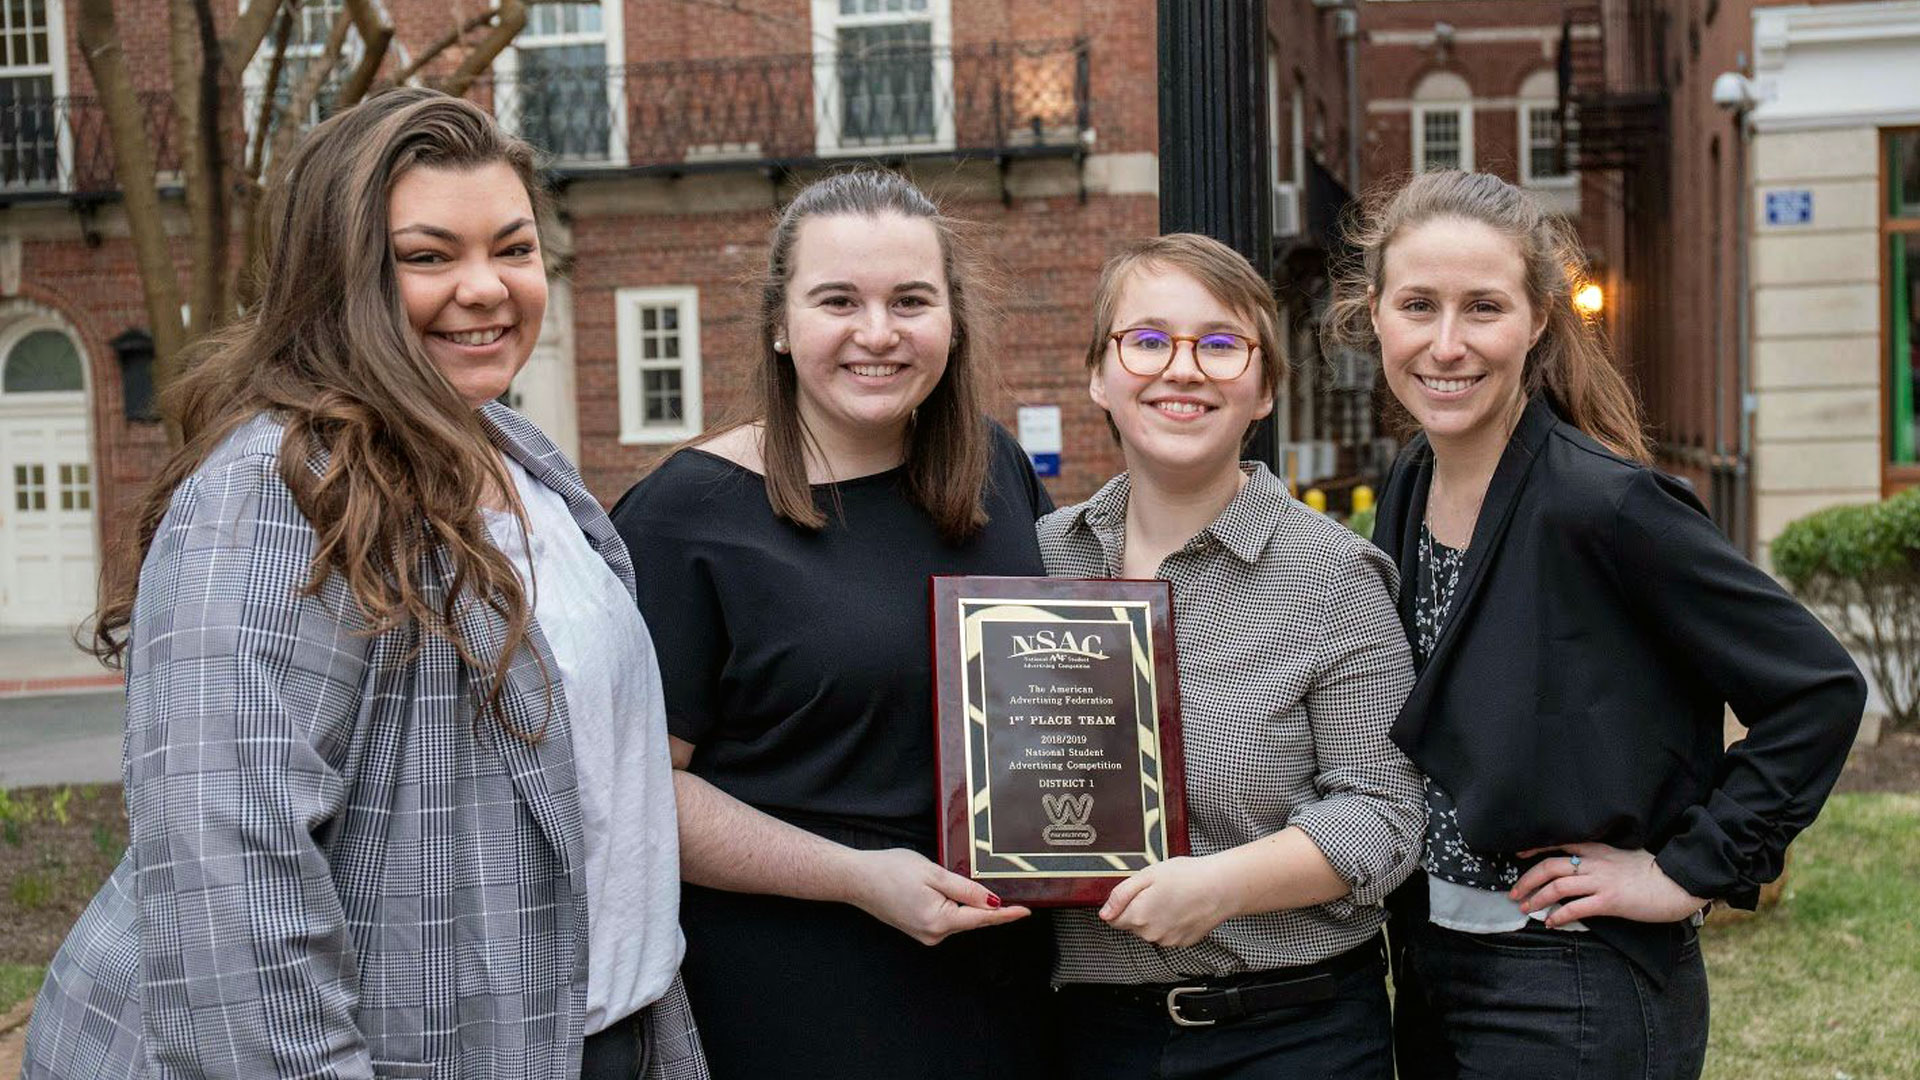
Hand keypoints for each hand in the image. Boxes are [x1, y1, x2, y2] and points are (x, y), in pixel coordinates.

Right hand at [846, 848, 1030, 945]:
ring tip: (944, 879)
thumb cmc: (890, 871)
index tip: (1026, 912)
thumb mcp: (933, 873)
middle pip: (970, 918)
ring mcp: (925, 934)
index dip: (1006, 914)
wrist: (857, 879)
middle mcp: (933, 934)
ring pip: (957, 917)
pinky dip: (952, 905)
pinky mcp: (918, 929)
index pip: (982, 918)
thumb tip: (993, 902)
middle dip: (983, 903)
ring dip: (964, 902)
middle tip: (982, 881)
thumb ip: (965, 889)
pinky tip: (942, 890)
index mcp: (939, 920)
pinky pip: (945, 918)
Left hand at [1100, 856, 1235, 947]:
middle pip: (1132, 924)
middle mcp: (1150, 934)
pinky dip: (1171, 922)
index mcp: (1138, 916)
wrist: (1221, 887)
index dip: (1122, 903)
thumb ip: (1121, 895)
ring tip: (1172, 897)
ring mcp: (1167, 941)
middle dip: (1139, 908)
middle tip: (1157, 890)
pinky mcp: (1182, 943)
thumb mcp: (1147, 875)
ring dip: (1155, 916)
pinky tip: (1182, 907)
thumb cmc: (1188, 877)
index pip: (1113, 919)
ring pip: (1150, 930)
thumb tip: (1105, 913)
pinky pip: (1167, 933)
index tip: (1135, 893)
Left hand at [1511, 842, 1707, 927]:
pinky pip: (1577, 908)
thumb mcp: (1622, 856)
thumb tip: (1582, 867)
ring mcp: (1601, 881)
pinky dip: (1559, 916)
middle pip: (1550, 867)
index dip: (1535, 850)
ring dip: (1537, 898)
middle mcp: (1595, 863)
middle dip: (1527, 880)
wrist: (1677, 882)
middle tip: (1514, 893)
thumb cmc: (1652, 872)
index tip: (1519, 856)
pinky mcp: (1610, 901)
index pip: (1559, 844)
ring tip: (1526, 908)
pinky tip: (1551, 923)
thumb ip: (1601, 859)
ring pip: (1557, 887)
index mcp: (1597, 850)